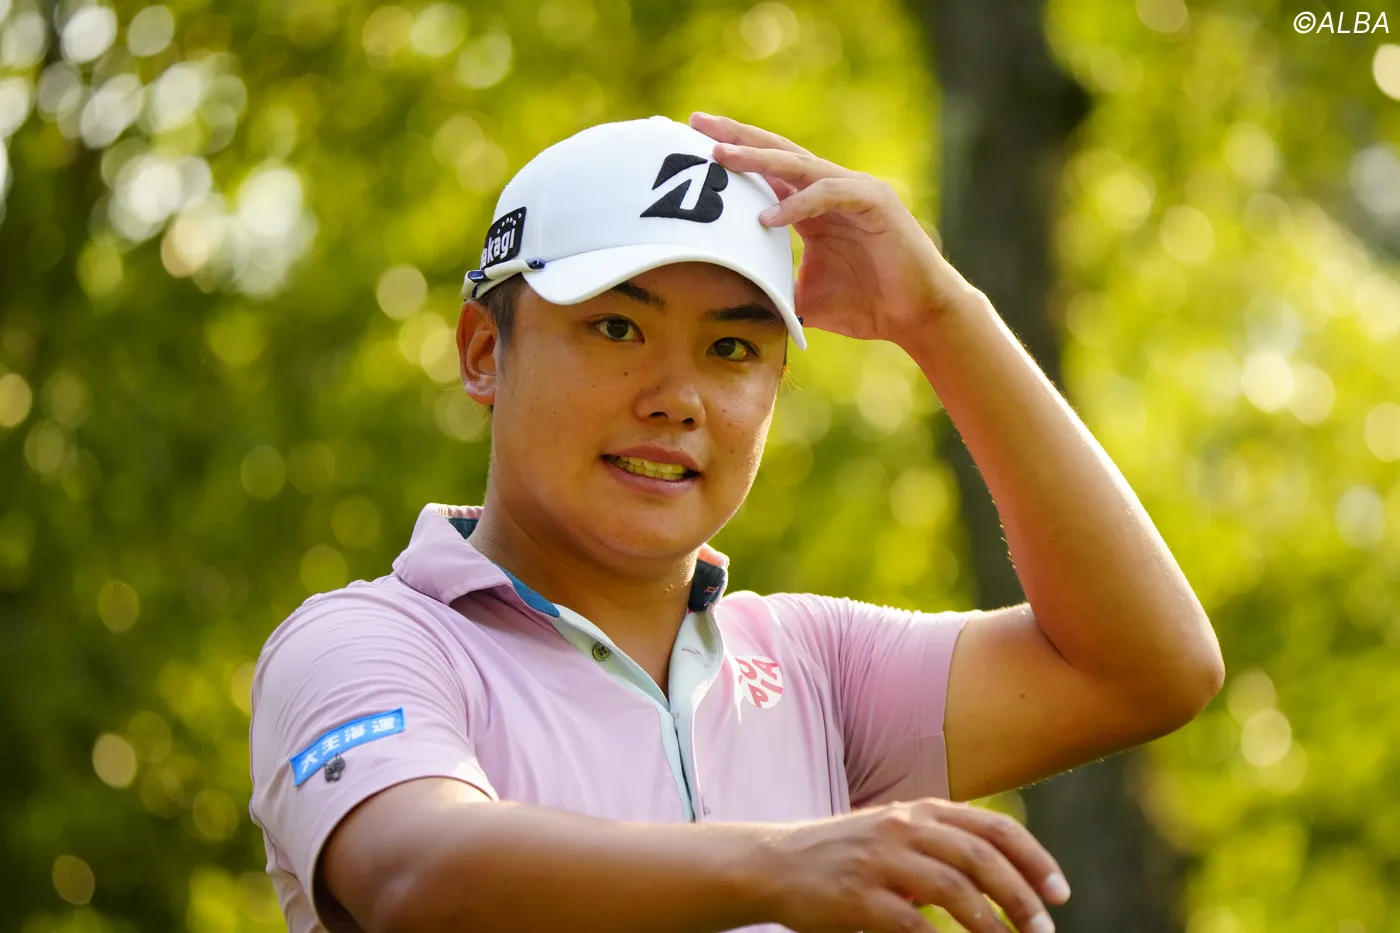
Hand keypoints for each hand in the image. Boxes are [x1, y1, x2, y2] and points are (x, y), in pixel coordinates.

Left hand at [691, 112, 980, 345]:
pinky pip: (828, 193)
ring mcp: (853, 190)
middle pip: (776, 153)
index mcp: (811, 207)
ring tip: (720, 157)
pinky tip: (768, 217)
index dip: (732, 156)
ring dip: (757, 159)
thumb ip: (772, 292)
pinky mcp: (874, 201)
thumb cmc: (865, 307)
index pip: (766, 172)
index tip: (692, 144)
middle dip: (736, 137)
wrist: (915, 317)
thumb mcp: (803, 299)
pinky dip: (797, 203)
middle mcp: (829, 190)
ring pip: (799, 164)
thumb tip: (729, 313)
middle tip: (697, 122)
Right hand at [755, 797, 1067, 932]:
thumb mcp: (898, 836)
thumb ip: (943, 846)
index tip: (1059, 893)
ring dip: (991, 923)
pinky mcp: (857, 896)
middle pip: (981, 857)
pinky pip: (912, 922)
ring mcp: (880, 859)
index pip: (993, 828)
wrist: (776, 864)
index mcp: (921, 811)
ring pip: (954, 889)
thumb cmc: (846, 856)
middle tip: (1044, 929)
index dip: (1034, 859)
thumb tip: (1005, 877)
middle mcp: (904, 827)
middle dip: (1021, 896)